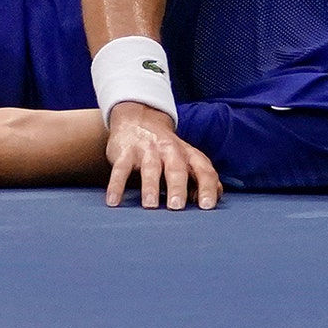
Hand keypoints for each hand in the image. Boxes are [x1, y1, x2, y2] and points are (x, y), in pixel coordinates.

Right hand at [104, 101, 221, 209]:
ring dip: (150, 187)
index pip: (203, 170)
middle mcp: (170, 150)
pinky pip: (120, 169)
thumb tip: (214, 200)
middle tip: (176, 207)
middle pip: (176, 168)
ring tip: (150, 206)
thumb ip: (201, 179)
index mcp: (189, 154)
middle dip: (177, 187)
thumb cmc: (168, 151)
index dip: (207, 187)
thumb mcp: (187, 159)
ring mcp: (147, 150)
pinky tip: (113, 202)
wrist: (138, 120)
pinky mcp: (125, 152)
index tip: (207, 206)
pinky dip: (116, 185)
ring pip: (150, 168)